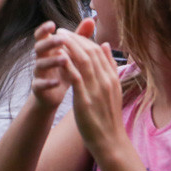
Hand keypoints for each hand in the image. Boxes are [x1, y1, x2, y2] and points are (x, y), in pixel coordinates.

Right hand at [30, 19, 93, 108]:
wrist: (52, 95)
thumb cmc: (64, 69)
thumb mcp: (72, 53)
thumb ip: (79, 37)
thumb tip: (91, 19)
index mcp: (47, 48)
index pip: (41, 35)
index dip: (44, 29)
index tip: (53, 25)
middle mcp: (40, 58)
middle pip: (39, 47)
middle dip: (49, 43)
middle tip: (61, 39)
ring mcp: (38, 73)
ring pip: (39, 64)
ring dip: (51, 61)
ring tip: (64, 59)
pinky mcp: (38, 87)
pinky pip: (39, 84)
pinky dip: (48, 83)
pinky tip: (58, 82)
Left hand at [57, 26, 121, 155]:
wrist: (109, 140)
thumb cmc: (108, 116)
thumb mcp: (113, 89)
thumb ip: (109, 67)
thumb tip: (105, 44)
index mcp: (111, 77)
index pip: (98, 50)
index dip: (83, 39)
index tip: (70, 32)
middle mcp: (106, 81)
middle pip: (90, 52)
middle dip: (74, 39)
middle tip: (60, 31)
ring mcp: (96, 90)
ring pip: (84, 61)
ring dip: (69, 47)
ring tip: (57, 38)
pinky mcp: (85, 100)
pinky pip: (76, 78)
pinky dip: (68, 65)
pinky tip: (58, 57)